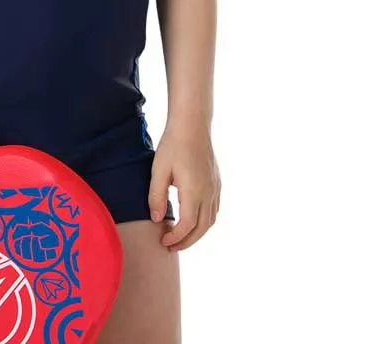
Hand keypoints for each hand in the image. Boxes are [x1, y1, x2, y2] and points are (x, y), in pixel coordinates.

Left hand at [148, 123, 220, 251]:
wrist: (192, 125)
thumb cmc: (173, 145)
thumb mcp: (158, 170)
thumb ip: (156, 196)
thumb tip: (157, 220)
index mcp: (194, 192)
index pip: (187, 226)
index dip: (176, 238)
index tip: (163, 242)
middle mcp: (209, 193)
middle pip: (202, 229)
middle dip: (187, 242)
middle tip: (171, 247)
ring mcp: (215, 188)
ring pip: (210, 221)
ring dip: (197, 233)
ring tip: (181, 237)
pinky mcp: (216, 182)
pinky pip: (214, 210)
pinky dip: (205, 221)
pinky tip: (194, 220)